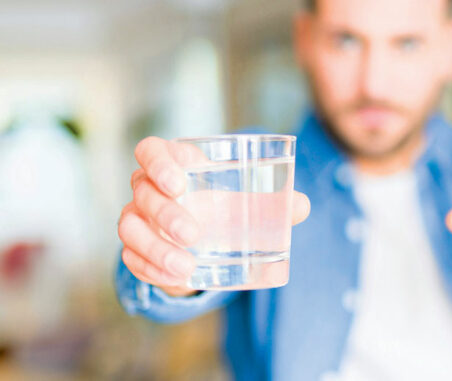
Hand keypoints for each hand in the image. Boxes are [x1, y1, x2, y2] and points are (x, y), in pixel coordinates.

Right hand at [117, 137, 310, 296]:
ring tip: (186, 267)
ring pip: (129, 228)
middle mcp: (147, 188)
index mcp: (173, 164)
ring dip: (155, 248)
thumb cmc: (224, 205)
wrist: (204, 239)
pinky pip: (131, 258)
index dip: (158, 163)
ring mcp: (137, 218)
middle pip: (143, 193)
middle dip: (165, 214)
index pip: (150, 151)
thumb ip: (274, 201)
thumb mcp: (247, 200)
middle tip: (193, 234)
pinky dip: (151, 269)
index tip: (179, 183)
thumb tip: (301, 206)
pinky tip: (176, 279)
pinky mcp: (136, 248)